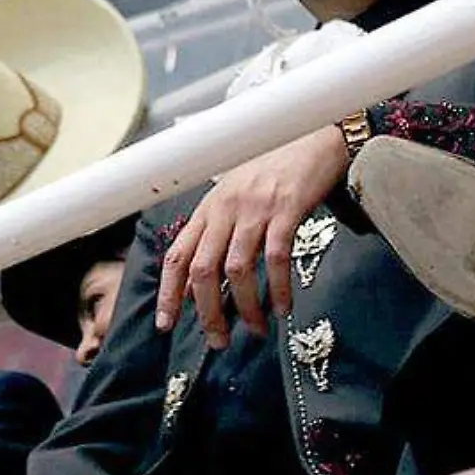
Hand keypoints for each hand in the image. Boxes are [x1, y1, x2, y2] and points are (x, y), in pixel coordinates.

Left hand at [156, 125, 348, 346]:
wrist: (310, 133)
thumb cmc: (274, 167)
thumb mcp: (235, 195)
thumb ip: (216, 233)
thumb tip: (199, 281)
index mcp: (209, 208)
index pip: (177, 256)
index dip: (168, 293)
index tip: (165, 324)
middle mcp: (225, 208)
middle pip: (203, 270)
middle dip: (207, 312)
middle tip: (219, 340)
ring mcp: (255, 208)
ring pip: (237, 269)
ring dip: (246, 307)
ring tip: (257, 329)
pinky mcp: (286, 208)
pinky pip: (277, 257)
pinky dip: (278, 288)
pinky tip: (284, 307)